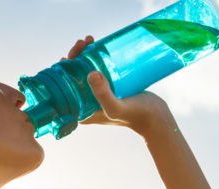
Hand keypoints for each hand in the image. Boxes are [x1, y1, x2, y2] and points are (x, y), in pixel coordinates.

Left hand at [60, 36, 175, 135]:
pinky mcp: (109, 88)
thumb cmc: (135, 115)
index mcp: (81, 111)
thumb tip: (91, 74)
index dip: (62, 70)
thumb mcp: (117, 107)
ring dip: (84, 55)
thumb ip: (103, 95)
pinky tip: (97, 46)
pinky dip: (95, 58)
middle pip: (73, 77)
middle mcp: (86, 104)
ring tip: (89, 40)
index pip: (64, 88)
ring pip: (84, 71)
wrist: (156, 118)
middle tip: (82, 43)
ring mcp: (97, 96)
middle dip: (74, 57)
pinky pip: (97, 70)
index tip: (68, 55)